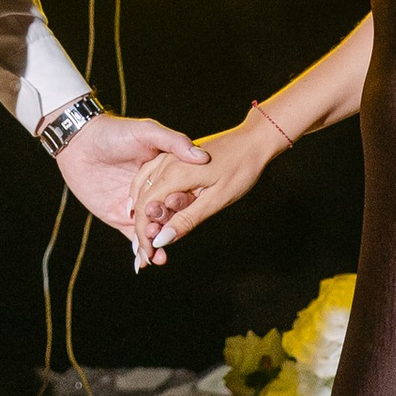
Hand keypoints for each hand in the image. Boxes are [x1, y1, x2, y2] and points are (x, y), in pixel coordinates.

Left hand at [54, 110, 206, 264]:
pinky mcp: (118, 217)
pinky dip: (140, 251)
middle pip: (167, 217)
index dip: (184, 208)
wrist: (79, 142)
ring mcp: (137, 207)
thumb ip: (174, 142)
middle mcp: (154, 192)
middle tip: (167, 240)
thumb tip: (201, 157)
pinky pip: (133, 237)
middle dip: (170, 232)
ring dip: (157, 246)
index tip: (187, 217)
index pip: (180, 196)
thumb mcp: (147, 132)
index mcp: (165, 174)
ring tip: (159, 259)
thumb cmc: (114, 132)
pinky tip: (146, 261)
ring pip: (152, 230)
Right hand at [127, 117, 277, 250]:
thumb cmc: (240, 170)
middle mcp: (166, 163)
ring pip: (144, 188)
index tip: (149, 255)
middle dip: (142, 227)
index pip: (146, 209)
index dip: (144, 234)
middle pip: (142, 200)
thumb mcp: (216, 200)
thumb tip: (162, 239)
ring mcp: (169, 157)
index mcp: (174, 174)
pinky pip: (151, 177)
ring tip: (148, 238)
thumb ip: (187, 219)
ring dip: (143, 214)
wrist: (253, 141)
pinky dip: (146, 196)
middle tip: (148, 253)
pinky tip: (150, 210)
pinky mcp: (174, 156)